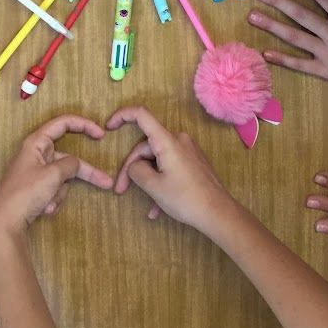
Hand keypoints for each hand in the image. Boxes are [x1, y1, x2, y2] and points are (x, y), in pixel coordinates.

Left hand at [0, 114, 113, 241]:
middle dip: (83, 174)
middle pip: (68, 158)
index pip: (63, 123)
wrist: (5, 223)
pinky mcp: (35, 188)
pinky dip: (53, 200)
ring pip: (62, 177)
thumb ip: (70, 164)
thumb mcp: (53, 175)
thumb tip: (75, 164)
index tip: (101, 135)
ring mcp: (36, 172)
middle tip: (106, 182)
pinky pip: (54, 189)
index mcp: (36, 143)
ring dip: (59, 192)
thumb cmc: (25, 193)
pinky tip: (43, 209)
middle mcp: (36, 154)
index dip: (84, 125)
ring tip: (47, 203)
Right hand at [108, 106, 233, 233]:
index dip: (123, 116)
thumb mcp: (154, 187)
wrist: (218, 212)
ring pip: (158, 160)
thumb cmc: (185, 198)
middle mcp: (178, 140)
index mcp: (167, 141)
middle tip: (121, 190)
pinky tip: (157, 209)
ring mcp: (187, 151)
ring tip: (146, 206)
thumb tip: (134, 166)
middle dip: (132, 167)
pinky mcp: (193, 163)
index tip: (109, 127)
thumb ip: (136, 171)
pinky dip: (161, 184)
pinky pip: (170, 168)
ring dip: (148, 180)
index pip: (142, 115)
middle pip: (146, 146)